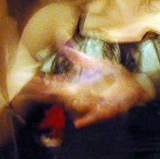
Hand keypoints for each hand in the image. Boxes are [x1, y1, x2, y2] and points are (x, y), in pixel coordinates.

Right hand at [24, 44, 152, 127]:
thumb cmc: (110, 75)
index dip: (40, 84)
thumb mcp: (90, 62)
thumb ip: (74, 54)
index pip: (53, 84)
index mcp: (74, 84)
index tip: (27, 82)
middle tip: (33, 92)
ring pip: (74, 106)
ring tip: (57, 102)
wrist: (132, 85)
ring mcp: (91, 104)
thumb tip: (59, 35)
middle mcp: (79, 95)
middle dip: (47, 94)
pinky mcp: (104, 110)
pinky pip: (93, 117)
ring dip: (67, 104)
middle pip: (59, 96)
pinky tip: (77, 123)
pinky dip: (86, 119)